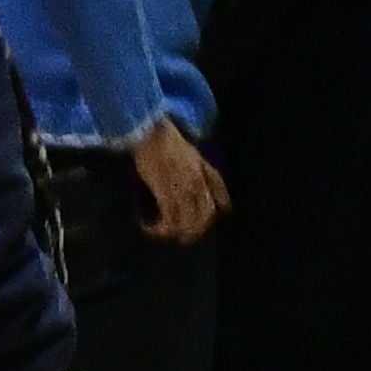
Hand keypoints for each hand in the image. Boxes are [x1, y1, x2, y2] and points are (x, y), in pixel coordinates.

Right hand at [128, 117, 228, 245]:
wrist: (152, 134)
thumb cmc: (167, 139)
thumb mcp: (193, 153)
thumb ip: (201, 170)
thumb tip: (201, 182)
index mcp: (206, 173)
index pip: (222, 198)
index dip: (219, 211)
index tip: (211, 219)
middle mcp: (198, 184)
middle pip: (205, 217)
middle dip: (195, 231)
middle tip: (183, 237)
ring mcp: (184, 190)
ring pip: (188, 222)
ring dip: (176, 233)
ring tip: (164, 235)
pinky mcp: (166, 194)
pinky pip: (168, 219)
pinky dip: (159, 228)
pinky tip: (149, 227)